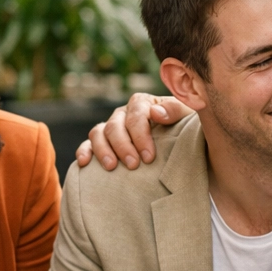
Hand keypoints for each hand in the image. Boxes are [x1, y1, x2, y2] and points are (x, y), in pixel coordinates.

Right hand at [74, 93, 190, 169]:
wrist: (179, 143)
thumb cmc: (183, 129)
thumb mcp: (187, 116)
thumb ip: (175, 111)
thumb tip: (156, 112)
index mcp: (143, 103)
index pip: (136, 113)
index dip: (140, 134)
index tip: (149, 156)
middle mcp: (123, 114)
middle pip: (115, 125)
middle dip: (123, 146)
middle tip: (133, 165)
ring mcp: (110, 127)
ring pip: (98, 133)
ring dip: (103, 150)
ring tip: (112, 167)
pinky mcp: (102, 143)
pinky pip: (88, 144)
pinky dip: (84, 152)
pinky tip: (85, 163)